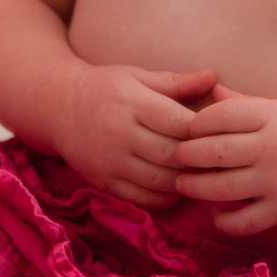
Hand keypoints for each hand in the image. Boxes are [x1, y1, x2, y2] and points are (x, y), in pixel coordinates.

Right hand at [54, 66, 217, 208]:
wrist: (58, 108)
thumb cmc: (105, 89)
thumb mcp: (136, 76)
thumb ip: (175, 82)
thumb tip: (213, 76)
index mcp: (130, 102)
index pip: (178, 122)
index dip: (203, 130)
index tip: (217, 132)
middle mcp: (118, 133)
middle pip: (172, 154)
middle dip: (198, 159)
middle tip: (215, 158)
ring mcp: (109, 161)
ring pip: (160, 180)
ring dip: (185, 181)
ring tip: (199, 174)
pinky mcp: (103, 182)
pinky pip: (142, 199)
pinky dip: (165, 199)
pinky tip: (175, 188)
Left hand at [172, 86, 276, 234]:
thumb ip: (245, 103)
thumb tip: (212, 90)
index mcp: (271, 116)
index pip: (219, 116)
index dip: (196, 124)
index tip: (188, 130)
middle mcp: (271, 148)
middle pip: (213, 152)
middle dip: (186, 155)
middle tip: (177, 157)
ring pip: (221, 188)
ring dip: (194, 187)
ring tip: (183, 183)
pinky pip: (244, 221)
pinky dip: (224, 221)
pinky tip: (216, 214)